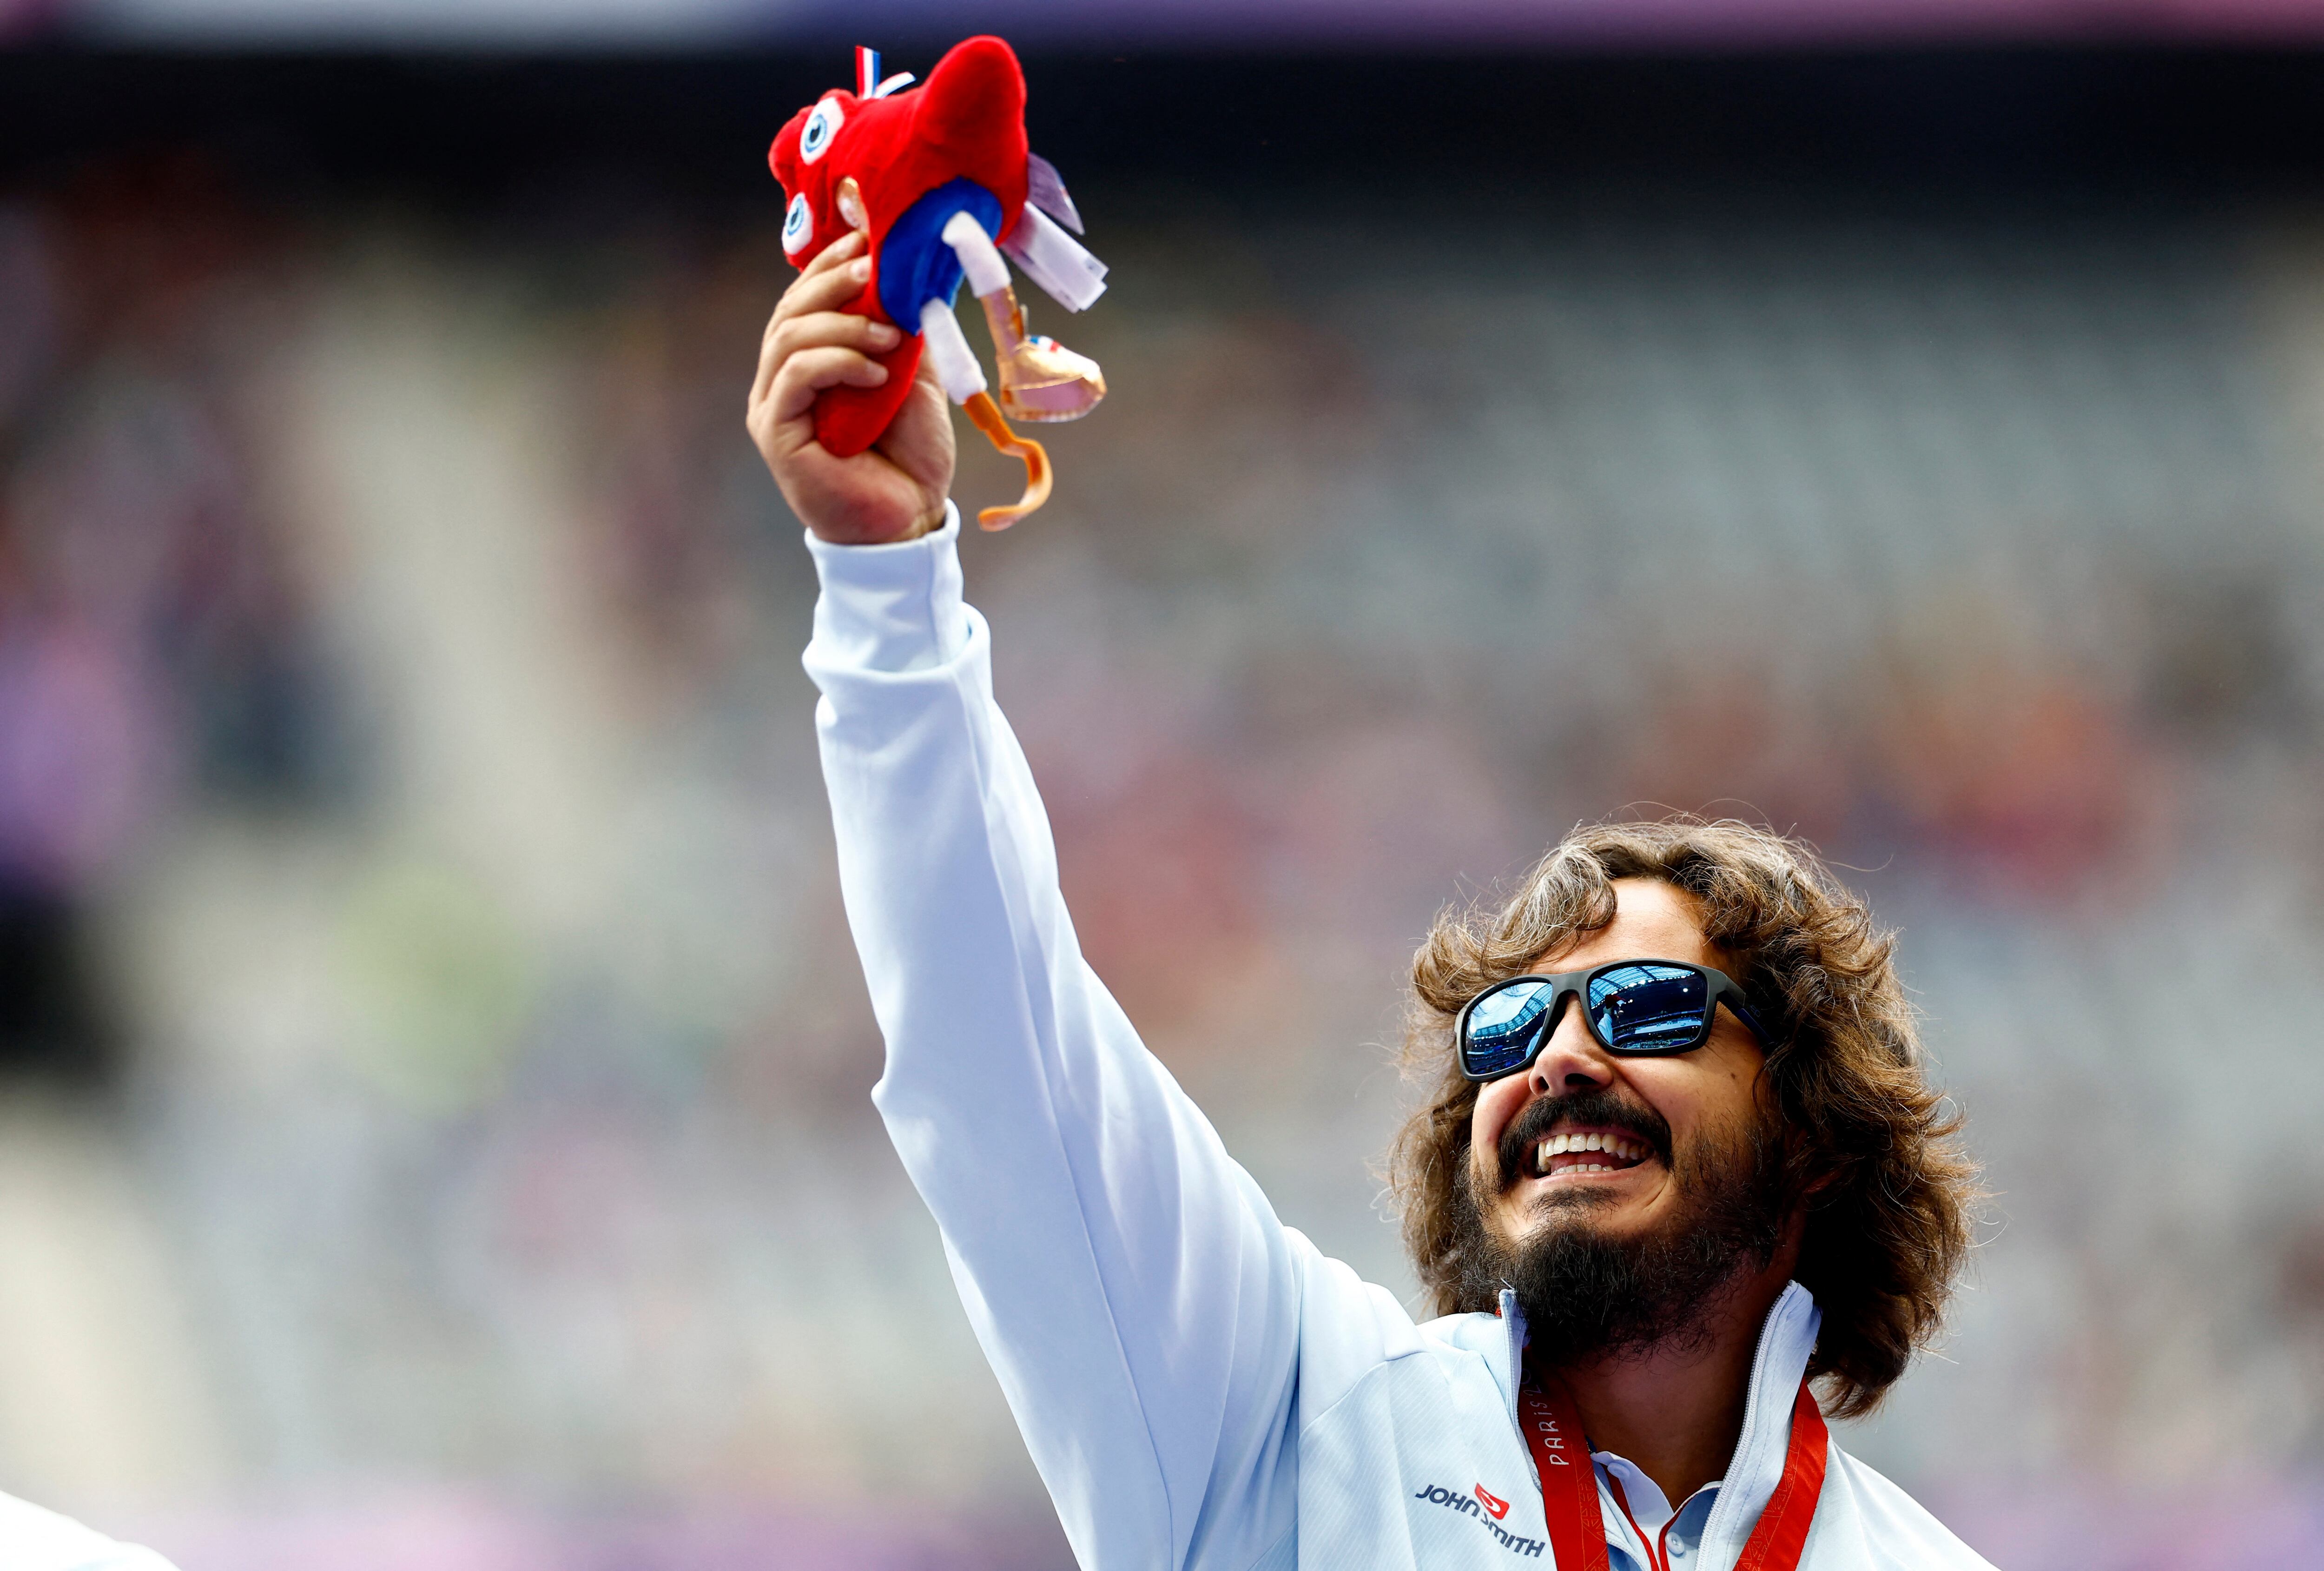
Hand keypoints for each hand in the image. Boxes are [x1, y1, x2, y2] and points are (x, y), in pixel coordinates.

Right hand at [747, 230, 956, 544]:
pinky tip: (875, 371)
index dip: (829, 261)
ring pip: (788, 336)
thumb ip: (900, 330)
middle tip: (874, 267)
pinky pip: (795, 377)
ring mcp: (774, 406)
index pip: (806, 298)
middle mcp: (783, 380)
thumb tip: (904, 274)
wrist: (911, 518)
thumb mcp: (913, 377)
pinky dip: (835, 361)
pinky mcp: (777, 433)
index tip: (867, 233)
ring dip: (841, 323)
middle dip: (832, 279)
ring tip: (889, 334)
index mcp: (811, 361)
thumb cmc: (909, 456)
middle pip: (790, 309)